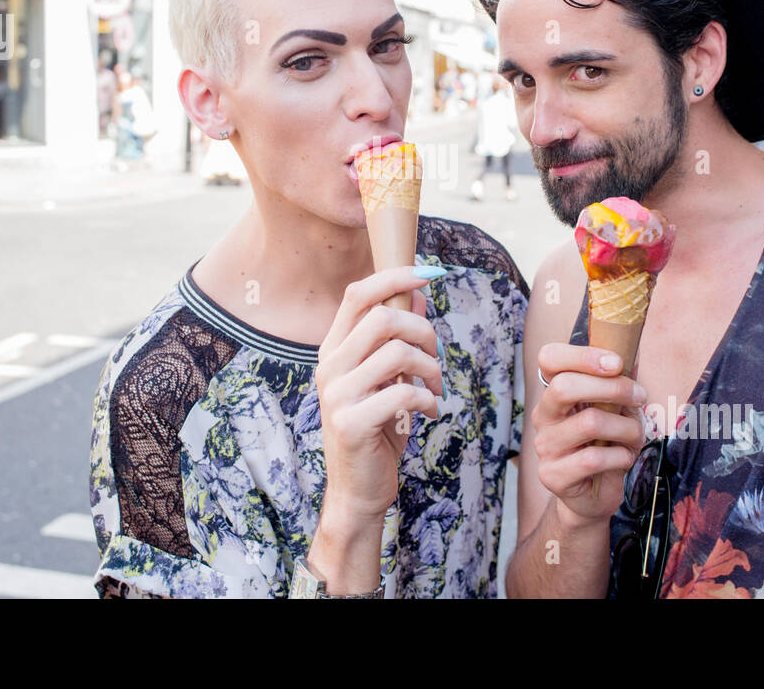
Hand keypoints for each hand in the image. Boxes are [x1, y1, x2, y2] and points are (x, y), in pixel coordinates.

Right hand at [315, 266, 443, 522]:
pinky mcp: (351, 422)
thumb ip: (397, 338)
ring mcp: (336, 395)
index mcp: (333, 350)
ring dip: (430, 369)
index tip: (430, 273)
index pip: (358, 294)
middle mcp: (329, 367)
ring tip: (434, 388)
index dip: (395, 277)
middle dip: (423, 331)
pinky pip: (403, 393)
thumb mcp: (388, 378)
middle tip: (435, 356)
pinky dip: (427, 399)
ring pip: (398, 353)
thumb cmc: (377, 430)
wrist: (357, 490)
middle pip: (383, 318)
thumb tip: (418, 292)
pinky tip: (429, 411)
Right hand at [533, 342, 645, 526]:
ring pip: (589, 422)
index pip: (549, 358)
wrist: (592, 496)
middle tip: (640, 396)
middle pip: (565, 386)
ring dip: (627, 428)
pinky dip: (621, 456)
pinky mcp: (553, 475)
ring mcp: (545, 446)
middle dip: (613, 387)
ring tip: (636, 436)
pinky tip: (624, 459)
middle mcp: (543, 415)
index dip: (582, 355)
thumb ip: (619, 382)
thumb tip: (633, 352)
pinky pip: (594, 458)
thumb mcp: (615, 409)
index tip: (616, 362)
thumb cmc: (605, 445)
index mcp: (554, 392)